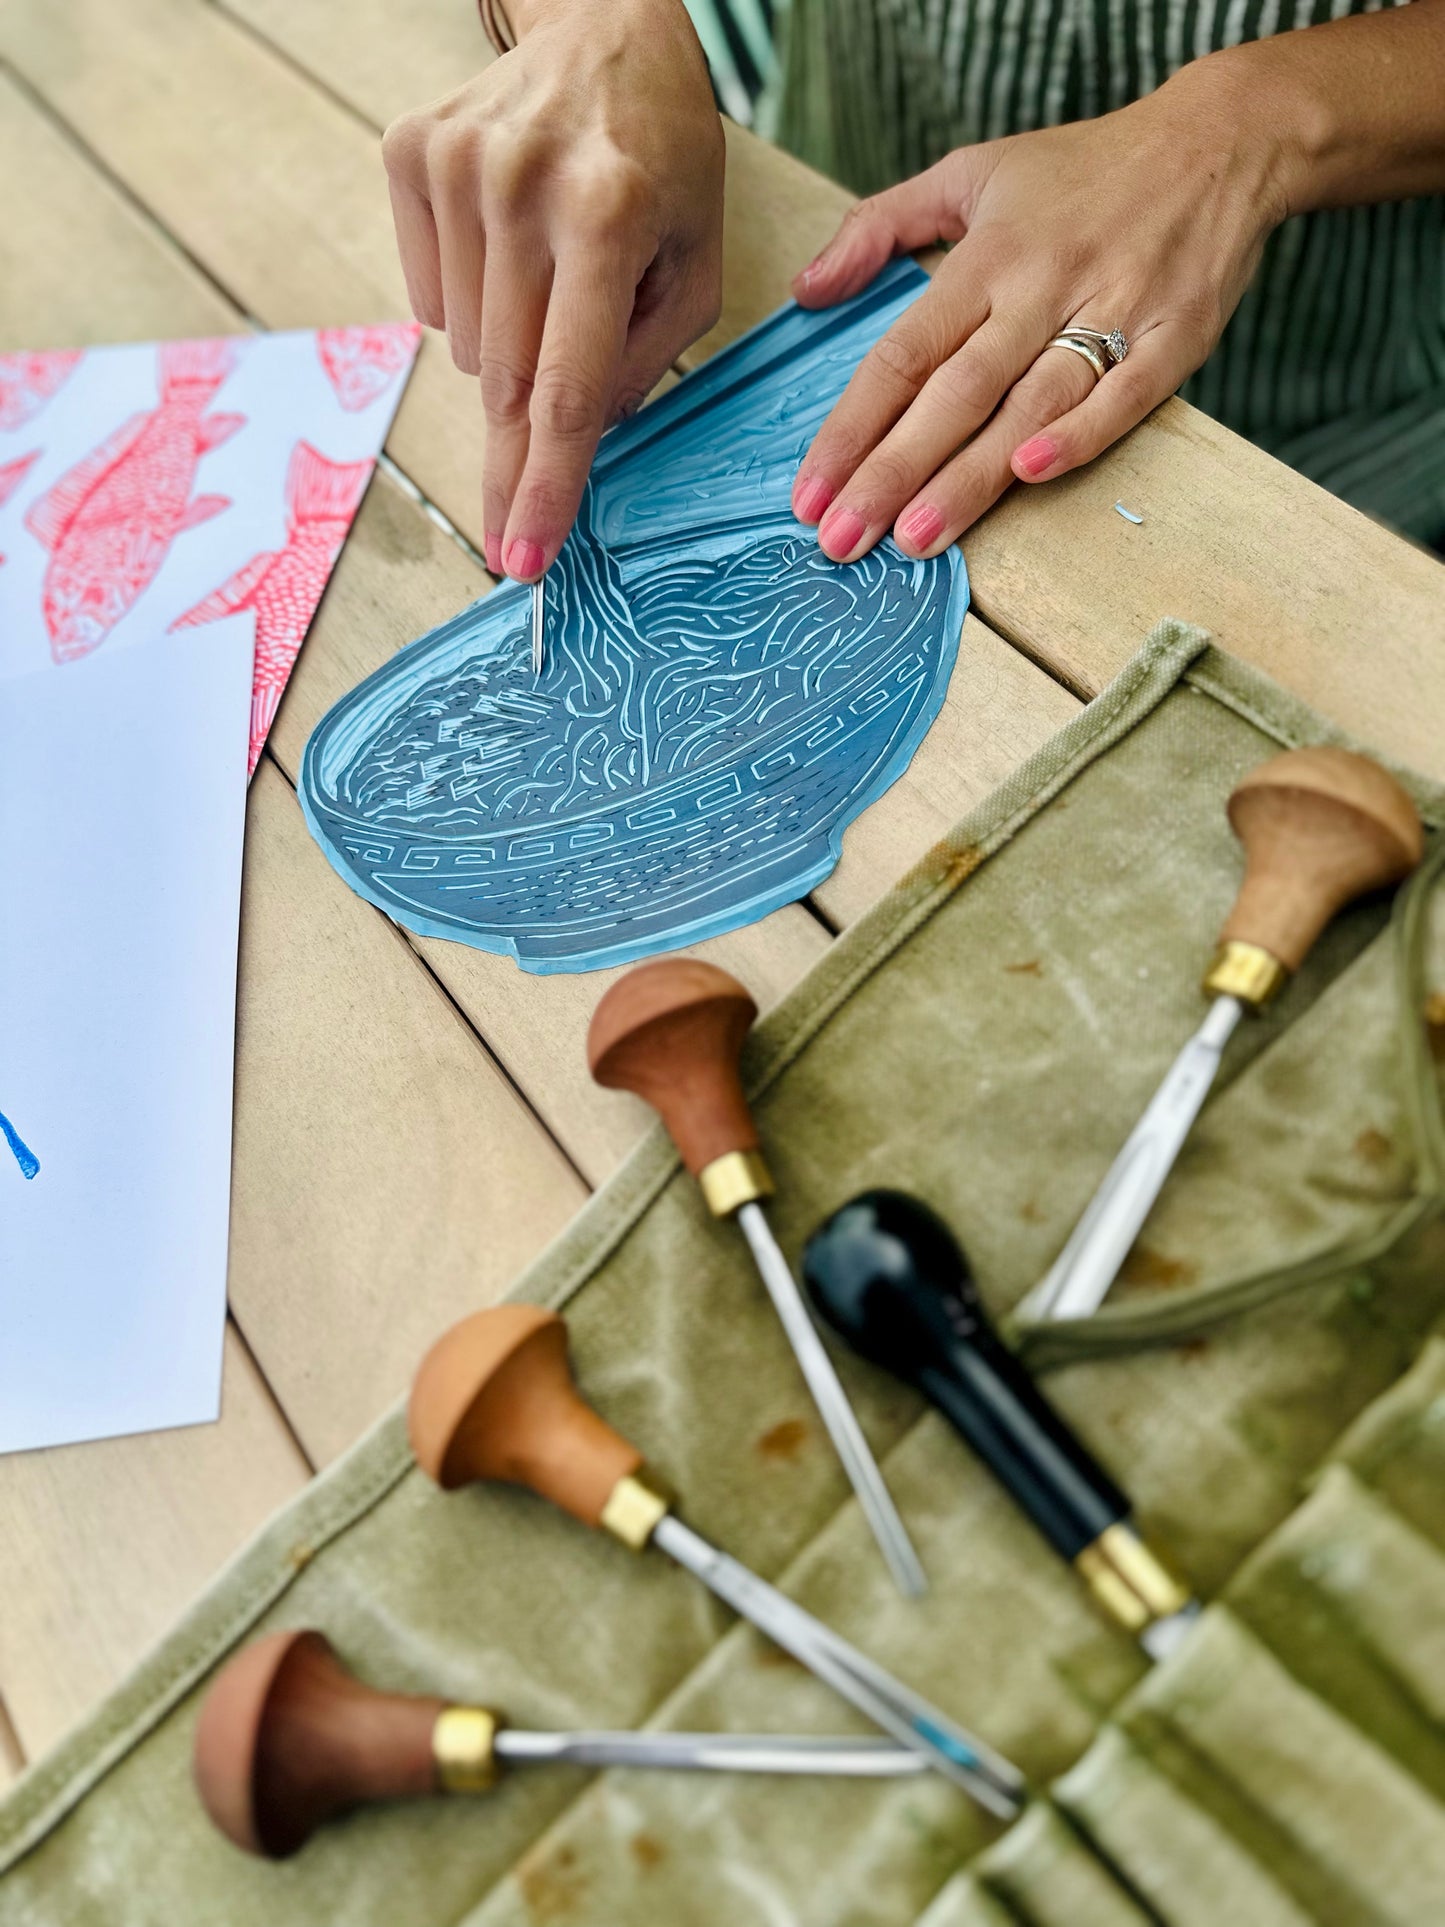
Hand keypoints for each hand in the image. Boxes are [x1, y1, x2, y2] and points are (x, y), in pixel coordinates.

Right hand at [382, 0, 722, 580]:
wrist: (601, 24)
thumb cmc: (664, 156)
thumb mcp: (698, 260)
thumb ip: (649, 359)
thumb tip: (580, 440)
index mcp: (610, 214)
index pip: (568, 388)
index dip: (545, 486)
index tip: (521, 558)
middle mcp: (523, 186)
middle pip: (510, 382)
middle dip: (523, 452)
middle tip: (526, 505)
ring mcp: (456, 165)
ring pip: (469, 349)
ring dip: (512, 350)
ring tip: (553, 278)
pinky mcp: (410, 153)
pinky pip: (430, 300)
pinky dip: (471, 301)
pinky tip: (509, 246)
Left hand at [789, 66, 1290, 559]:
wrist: (1223, 140)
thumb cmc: (1083, 169)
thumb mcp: (970, 171)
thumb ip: (879, 226)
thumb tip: (806, 289)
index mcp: (989, 255)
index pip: (904, 354)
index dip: (852, 427)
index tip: (809, 493)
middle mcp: (1043, 286)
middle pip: (955, 393)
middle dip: (893, 473)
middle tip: (843, 540)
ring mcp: (1114, 311)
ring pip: (1028, 407)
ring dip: (970, 478)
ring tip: (915, 540)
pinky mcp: (1177, 337)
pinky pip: (1123, 396)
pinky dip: (1079, 435)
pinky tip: (1029, 476)